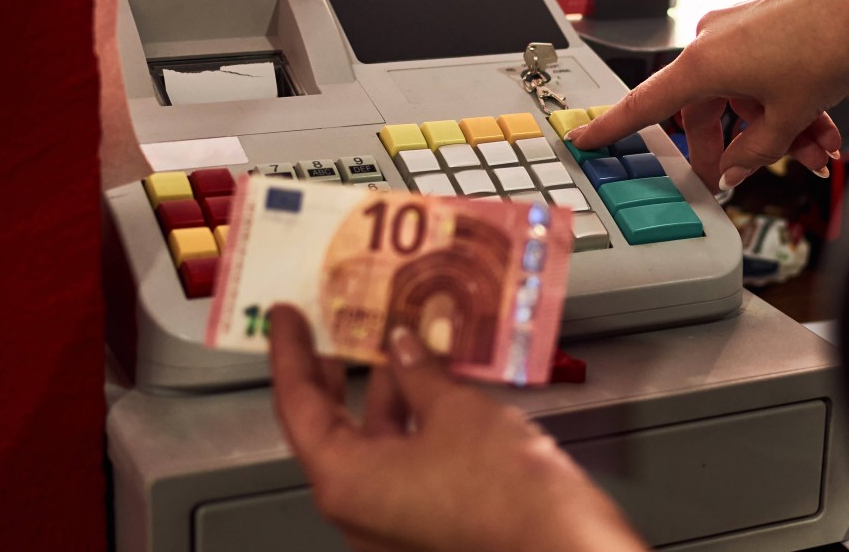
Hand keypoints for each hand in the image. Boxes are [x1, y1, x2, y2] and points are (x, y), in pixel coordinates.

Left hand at [268, 304, 646, 551]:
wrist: (562, 543)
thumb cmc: (506, 490)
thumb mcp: (456, 410)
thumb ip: (419, 374)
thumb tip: (403, 349)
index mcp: (346, 482)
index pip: (298, 406)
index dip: (290, 354)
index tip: (286, 318)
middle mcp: (359, 510)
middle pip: (329, 428)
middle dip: (334, 373)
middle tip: (332, 325)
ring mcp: (393, 521)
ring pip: (372, 445)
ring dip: (385, 393)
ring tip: (400, 341)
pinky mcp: (427, 523)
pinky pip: (404, 463)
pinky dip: (412, 422)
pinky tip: (436, 384)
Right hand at [570, 0, 848, 192]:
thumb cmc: (824, 46)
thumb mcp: (787, 117)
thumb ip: (754, 153)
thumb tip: (733, 172)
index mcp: (704, 65)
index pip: (646, 105)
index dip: (613, 127)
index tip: (584, 138)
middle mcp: (713, 44)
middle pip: (706, 111)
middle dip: (733, 148)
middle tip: (738, 178)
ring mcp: (738, 34)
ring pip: (745, 98)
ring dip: (777, 131)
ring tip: (817, 151)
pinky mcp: (764, 28)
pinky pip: (763, 78)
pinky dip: (788, 105)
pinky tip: (823, 129)